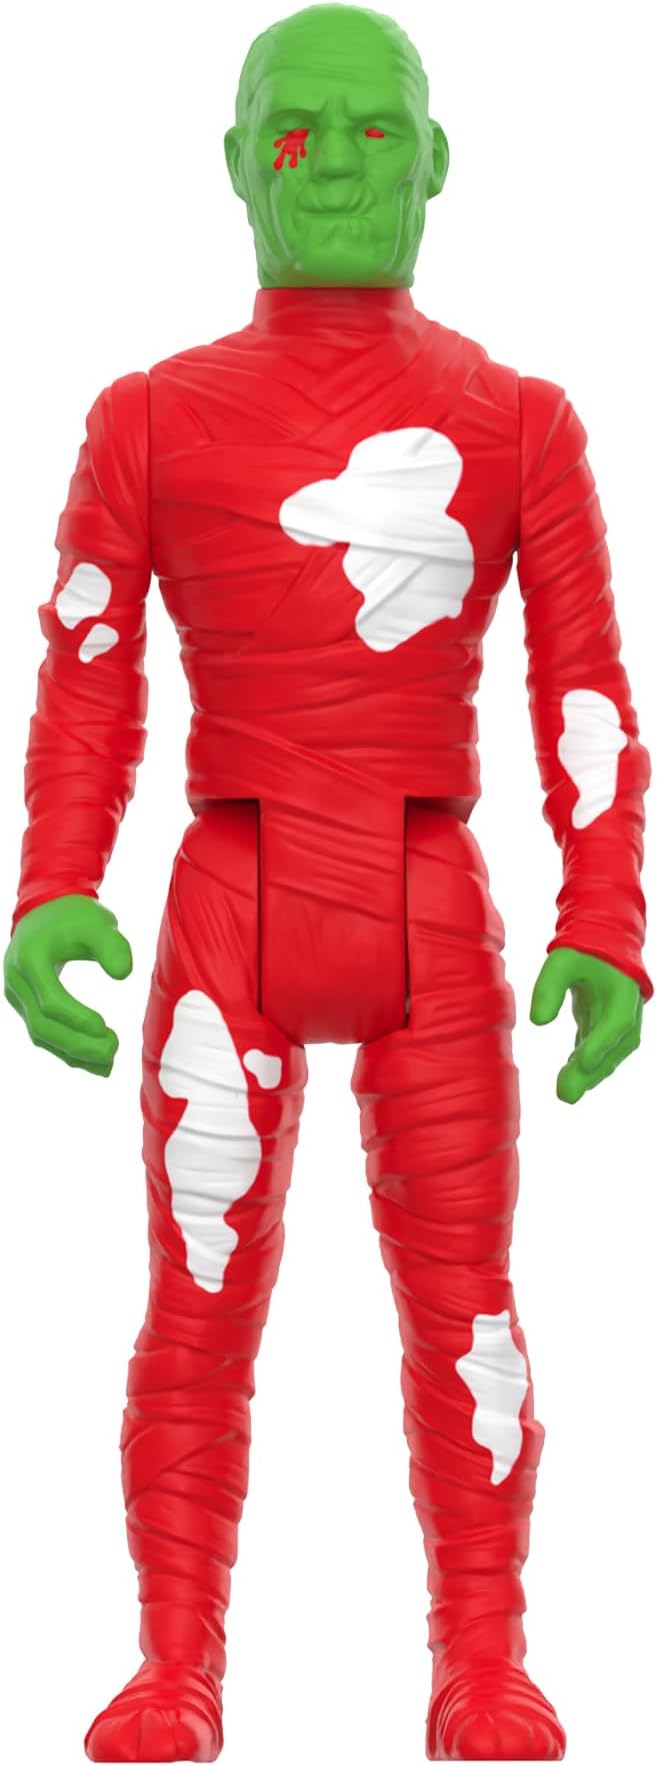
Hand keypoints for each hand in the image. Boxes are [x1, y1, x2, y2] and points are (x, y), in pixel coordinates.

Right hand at [4, 894, 132, 1076]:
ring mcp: (17, 995)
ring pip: (41, 1035)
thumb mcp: (97, 923)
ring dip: (73, 1052)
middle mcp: (16, 980)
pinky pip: (43, 1033)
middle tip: (114, 1050)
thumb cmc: (73, 916)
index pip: (50, 1000)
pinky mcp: (24, 1005)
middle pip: (42, 1025)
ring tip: (109, 1062)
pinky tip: (95, 1061)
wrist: (45, 909)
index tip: (105, 1028)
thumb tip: (123, 974)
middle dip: (77, 1043)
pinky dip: (67, 1048)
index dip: (76, 1018)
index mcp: (30, 958)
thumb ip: (111, 945)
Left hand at [530, 947, 642, 1103]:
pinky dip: (585, 1064)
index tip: (582, 1062)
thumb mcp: (561, 961)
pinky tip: (568, 1077)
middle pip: (615, 1047)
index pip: (616, 1022)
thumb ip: (549, 988)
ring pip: (610, 1054)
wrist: (603, 944)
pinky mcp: (608, 1027)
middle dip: (592, 1071)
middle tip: (566, 1093)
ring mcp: (621, 1022)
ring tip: (565, 1090)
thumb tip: (538, 1021)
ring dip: (589, 1074)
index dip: (602, 1043)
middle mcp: (628, 1011)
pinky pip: (599, 1050)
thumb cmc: (583, 950)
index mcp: (623, 990)